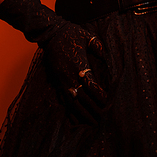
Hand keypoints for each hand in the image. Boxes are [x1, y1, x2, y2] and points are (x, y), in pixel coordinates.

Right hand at [0, 0, 106, 123]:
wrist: (50, 33)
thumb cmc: (71, 33)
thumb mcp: (87, 37)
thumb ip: (98, 46)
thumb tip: (106, 56)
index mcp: (78, 65)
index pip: (90, 84)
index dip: (98, 94)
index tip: (106, 101)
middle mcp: (69, 75)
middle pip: (81, 97)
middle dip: (92, 109)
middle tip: (102, 119)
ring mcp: (62, 79)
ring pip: (72, 101)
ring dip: (82, 113)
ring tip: (92, 123)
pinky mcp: (57, 81)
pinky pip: (64, 99)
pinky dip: (70, 110)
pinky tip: (75, 119)